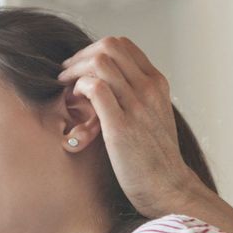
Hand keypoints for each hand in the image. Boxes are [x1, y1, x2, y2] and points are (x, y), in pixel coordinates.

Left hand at [57, 36, 198, 218]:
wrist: (167, 187)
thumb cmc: (153, 158)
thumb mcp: (152, 117)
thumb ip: (135, 96)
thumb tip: (105, 83)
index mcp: (156, 83)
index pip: (123, 45)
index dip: (94, 50)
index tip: (80, 68)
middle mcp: (149, 89)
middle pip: (109, 46)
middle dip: (80, 56)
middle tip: (66, 74)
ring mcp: (137, 106)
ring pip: (100, 62)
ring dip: (75, 70)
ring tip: (65, 88)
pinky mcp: (121, 126)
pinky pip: (95, 88)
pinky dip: (78, 88)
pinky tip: (73, 102)